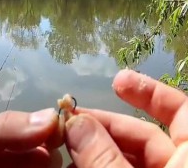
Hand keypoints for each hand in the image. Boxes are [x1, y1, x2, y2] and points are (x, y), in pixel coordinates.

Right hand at [64, 69, 187, 167]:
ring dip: (93, 149)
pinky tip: (74, 167)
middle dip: (103, 126)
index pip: (181, 110)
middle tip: (69, 123)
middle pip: (142, 135)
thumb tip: (76, 123)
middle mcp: (179, 165)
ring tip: (66, 150)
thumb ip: (103, 157)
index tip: (116, 81)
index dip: (150, 91)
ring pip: (127, 156)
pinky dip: (98, 166)